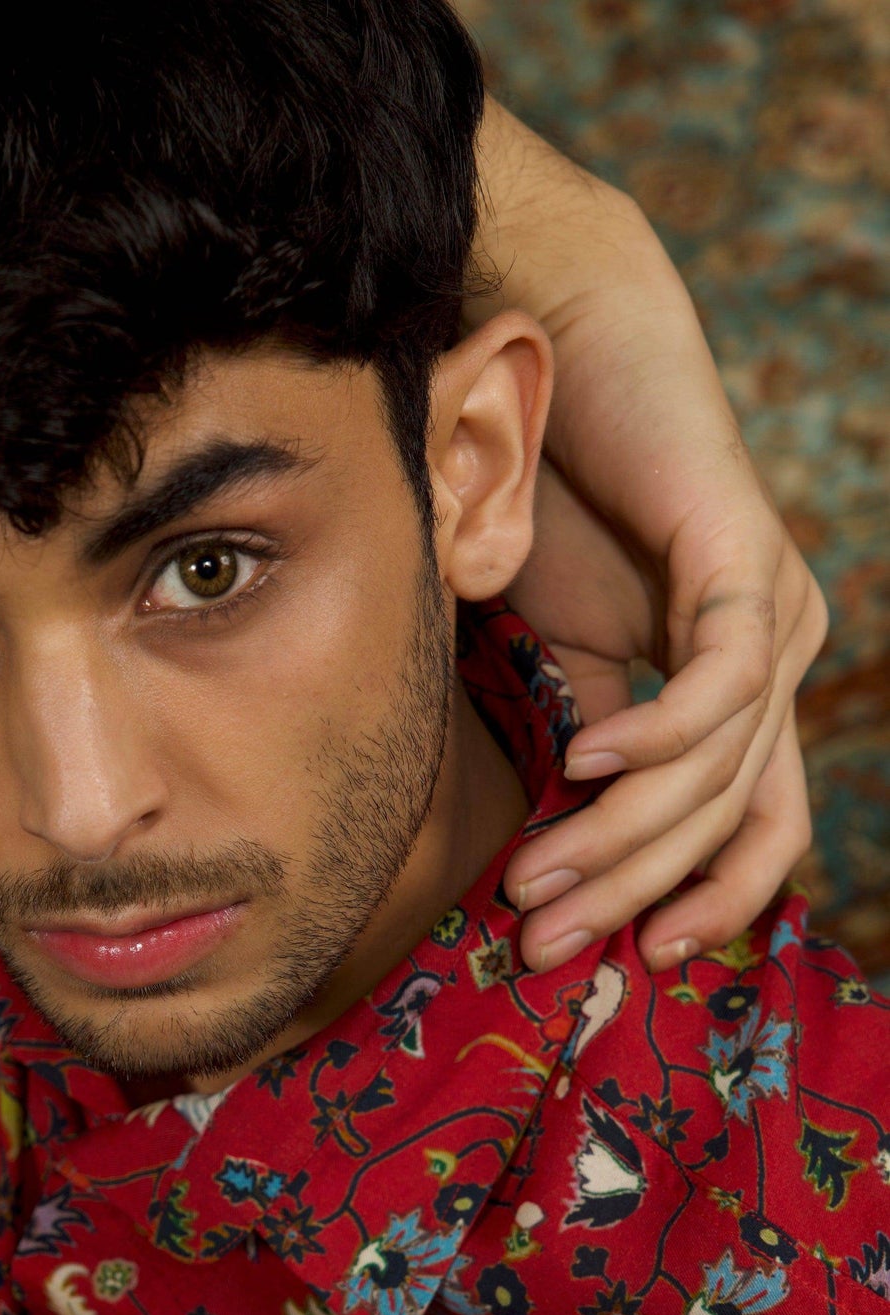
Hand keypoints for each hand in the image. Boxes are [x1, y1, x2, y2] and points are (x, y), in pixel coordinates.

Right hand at [470, 102, 827, 973]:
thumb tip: (556, 850)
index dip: (702, 903)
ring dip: (621, 836)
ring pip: (719, 770)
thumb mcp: (562, 650)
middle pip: (732, 820)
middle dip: (632, 893)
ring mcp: (777, 608)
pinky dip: (653, 738)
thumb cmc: (546, 498)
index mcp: (745, 685)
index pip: (754, 828)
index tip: (620, 960)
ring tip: (536, 876)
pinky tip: (583, 763)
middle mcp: (782, 653)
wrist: (546, 351)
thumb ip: (583, 739)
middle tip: (543, 941)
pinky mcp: (745, 558)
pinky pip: (718, 684)